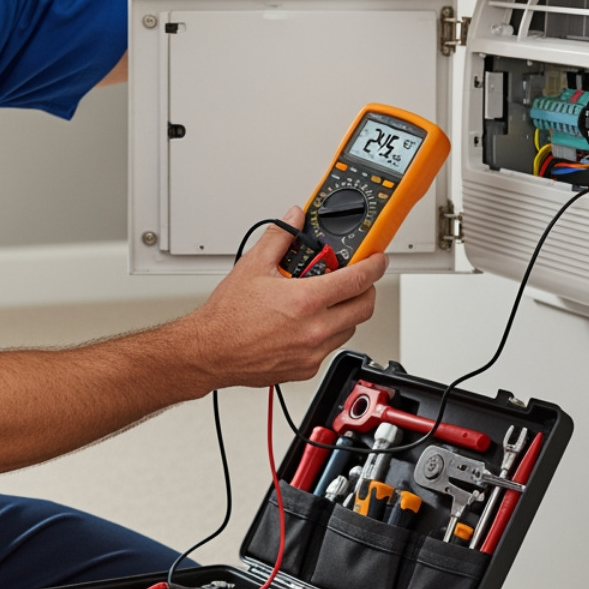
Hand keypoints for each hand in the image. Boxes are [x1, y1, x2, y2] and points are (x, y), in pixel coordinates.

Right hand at [180, 207, 386, 387]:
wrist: (210, 351)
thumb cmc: (227, 316)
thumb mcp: (253, 266)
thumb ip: (280, 237)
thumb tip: (294, 219)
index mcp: (305, 300)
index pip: (357, 280)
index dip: (374, 266)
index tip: (378, 259)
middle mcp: (314, 329)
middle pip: (363, 307)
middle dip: (365, 290)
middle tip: (355, 279)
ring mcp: (312, 352)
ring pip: (349, 329)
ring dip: (346, 312)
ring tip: (325, 301)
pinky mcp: (306, 369)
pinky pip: (330, 348)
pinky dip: (327, 333)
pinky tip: (308, 323)